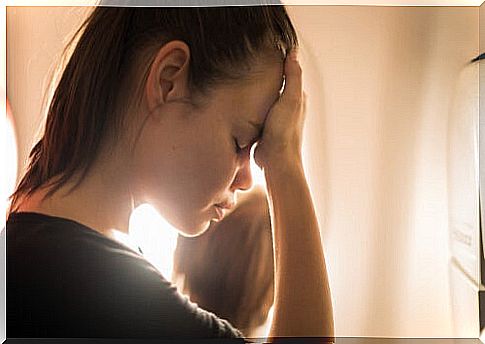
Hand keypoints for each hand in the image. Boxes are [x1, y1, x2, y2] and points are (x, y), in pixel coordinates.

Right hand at [254, 49, 306, 170]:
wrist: (275, 160)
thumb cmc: (284, 132)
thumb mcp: (290, 98)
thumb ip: (292, 76)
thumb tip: (293, 53)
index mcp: (297, 98)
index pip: (288, 74)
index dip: (279, 63)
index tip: (267, 53)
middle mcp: (289, 108)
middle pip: (276, 86)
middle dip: (267, 78)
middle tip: (252, 67)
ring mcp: (276, 119)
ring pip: (266, 99)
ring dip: (258, 93)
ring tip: (246, 83)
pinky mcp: (265, 128)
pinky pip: (258, 112)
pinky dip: (252, 107)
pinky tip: (244, 105)